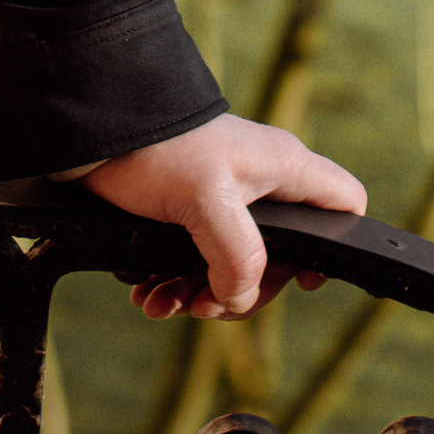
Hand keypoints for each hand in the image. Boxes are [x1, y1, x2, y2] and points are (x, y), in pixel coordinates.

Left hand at [74, 114, 365, 320]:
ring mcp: (222, 196)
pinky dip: (173, 280)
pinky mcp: (185, 206)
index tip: (301, 280)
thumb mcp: (206, 203)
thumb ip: (238, 257)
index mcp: (282, 168)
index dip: (336, 244)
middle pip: (280, 255)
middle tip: (205, 306)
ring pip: (231, 262)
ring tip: (163, 302)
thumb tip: (239, 298)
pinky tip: (148, 293)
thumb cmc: (155, 148)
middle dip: (242, 290)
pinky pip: (194, 257)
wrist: (89, 128)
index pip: (343, 202)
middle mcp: (259, 181)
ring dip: (199, 292)